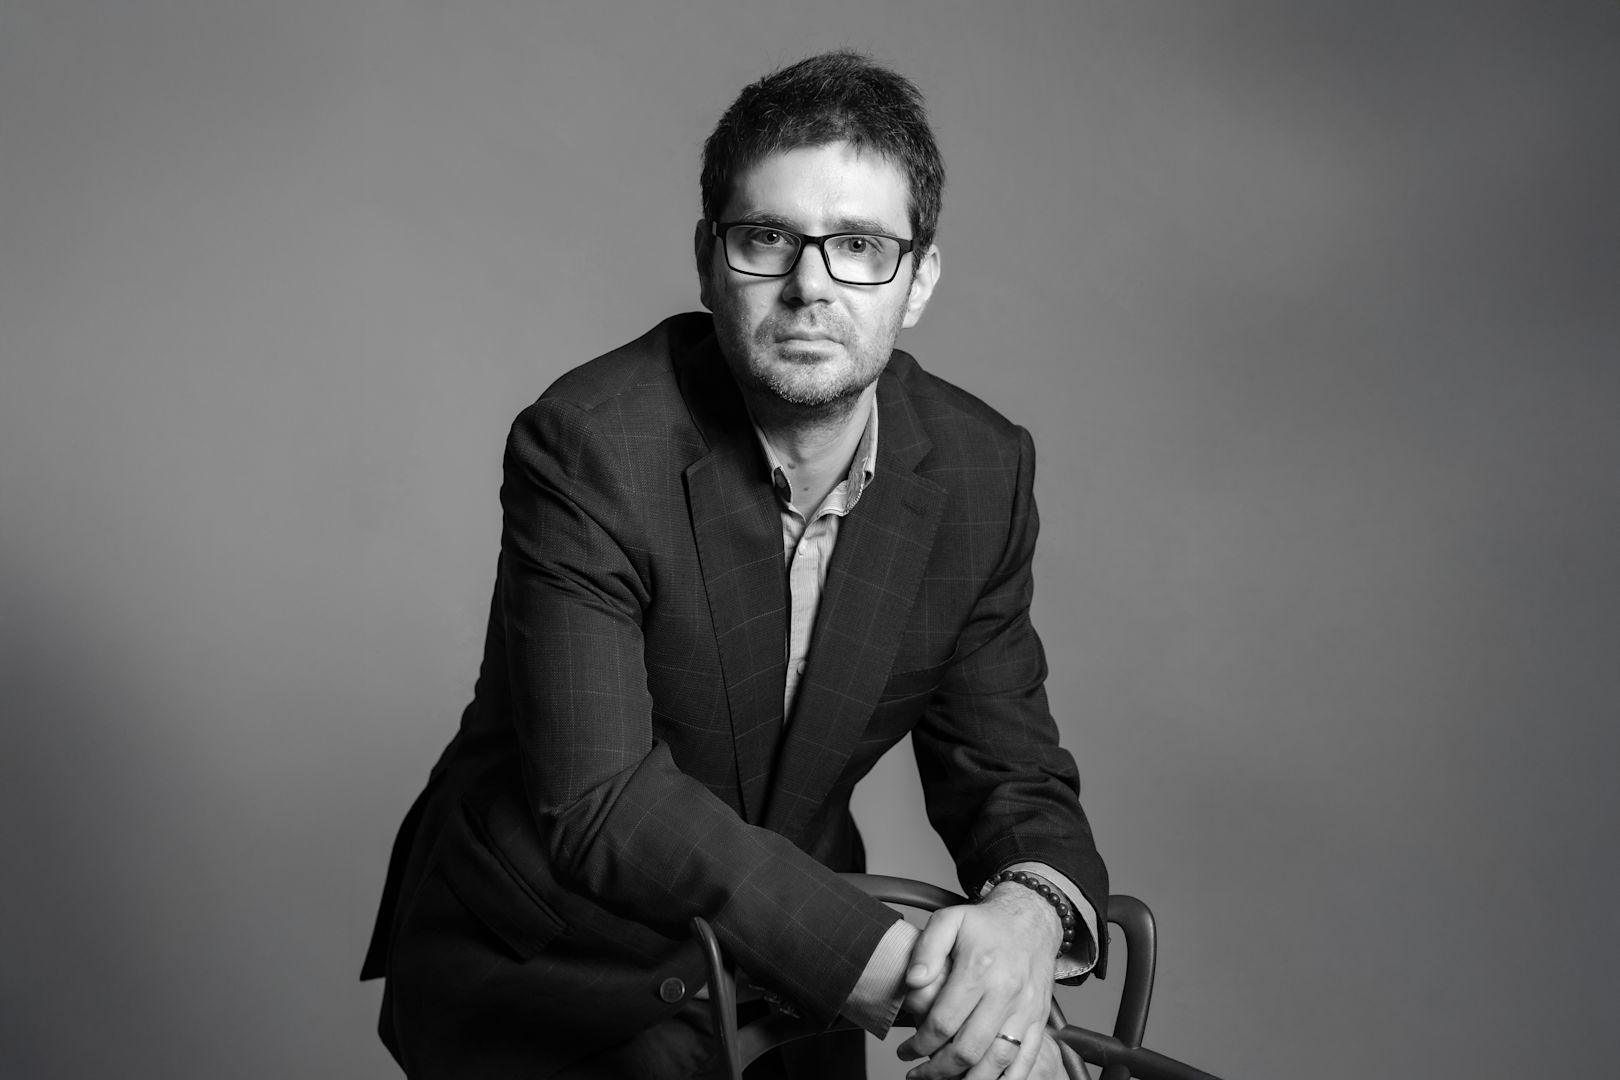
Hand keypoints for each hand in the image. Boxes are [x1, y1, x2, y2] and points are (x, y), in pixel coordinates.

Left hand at [895, 883, 1061, 1079]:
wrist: (1033, 919)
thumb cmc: (987, 924)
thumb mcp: (949, 919)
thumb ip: (926, 948)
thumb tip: (912, 981)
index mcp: (979, 969)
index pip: (944, 1021)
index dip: (920, 1044)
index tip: (906, 1051)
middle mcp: (1005, 993)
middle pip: (969, 1048)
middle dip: (938, 1069)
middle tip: (919, 1074)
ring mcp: (1026, 1009)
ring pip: (998, 1061)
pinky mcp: (1039, 1019)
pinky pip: (1026, 1060)